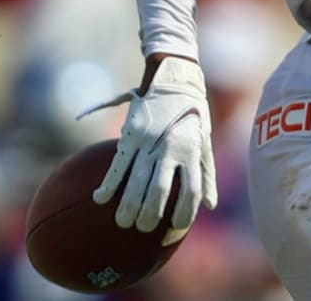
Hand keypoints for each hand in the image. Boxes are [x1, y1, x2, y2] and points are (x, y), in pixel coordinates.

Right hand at [81, 56, 216, 232]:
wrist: (174, 80)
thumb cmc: (193, 115)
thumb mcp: (205, 141)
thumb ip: (207, 174)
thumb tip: (210, 205)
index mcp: (192, 150)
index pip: (190, 189)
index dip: (184, 212)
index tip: (176, 227)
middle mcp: (170, 148)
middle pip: (160, 190)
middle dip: (150, 214)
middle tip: (142, 229)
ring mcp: (149, 141)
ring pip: (136, 180)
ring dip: (127, 205)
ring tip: (122, 223)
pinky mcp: (131, 133)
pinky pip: (118, 163)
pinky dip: (109, 183)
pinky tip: (101, 199)